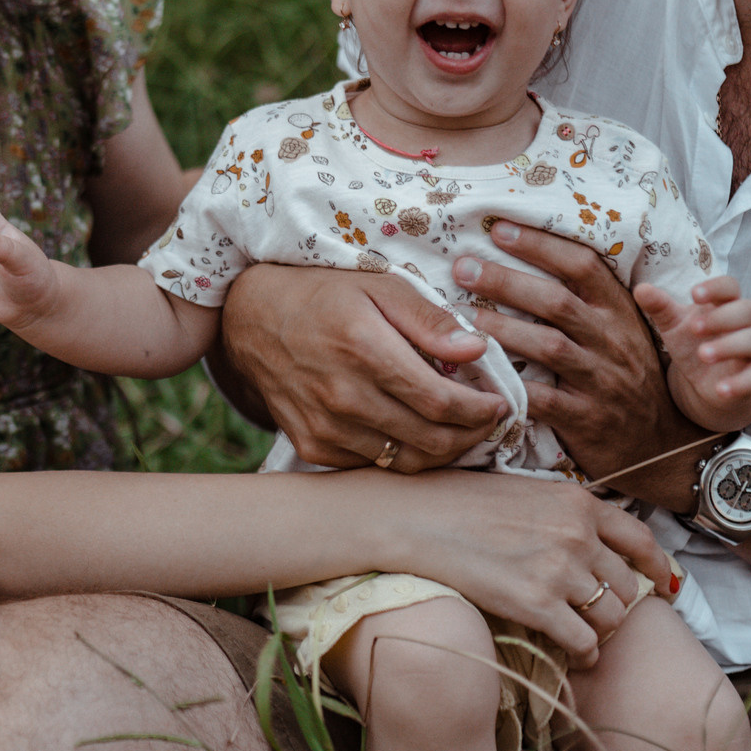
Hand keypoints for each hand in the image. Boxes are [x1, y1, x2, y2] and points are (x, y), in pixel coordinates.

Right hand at [214, 264, 511, 470]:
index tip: (499, 403)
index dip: (480, 409)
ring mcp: (325, 427)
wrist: (251, 319)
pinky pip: (373, 465)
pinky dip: (403, 455)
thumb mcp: (379, 285)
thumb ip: (430, 320)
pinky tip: (415, 433)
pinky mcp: (312, 445)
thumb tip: (477, 350)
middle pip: (430, 439)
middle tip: (489, 420)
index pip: (441, 401)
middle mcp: (343, 396)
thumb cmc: (324, 294)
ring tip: (460, 429)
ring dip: (443, 451)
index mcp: (364, 349)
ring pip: (405, 461)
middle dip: (472, 435)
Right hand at [376, 471, 664, 666]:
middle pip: (628, 587)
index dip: (658, 569)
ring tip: (584, 637)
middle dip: (618, 605)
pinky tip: (573, 655)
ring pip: (611, 618)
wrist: (417, 519)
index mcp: (579, 503)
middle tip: (600, 616)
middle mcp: (578, 535)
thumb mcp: (528, 492)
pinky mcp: (537, 605)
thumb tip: (593, 543)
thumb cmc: (462, 503)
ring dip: (601, 632)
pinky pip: (584, 642)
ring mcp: (559, 570)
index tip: (663, 585)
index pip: (641, 541)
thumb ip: (567, 515)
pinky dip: (584, 654)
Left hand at [452, 225, 706, 511]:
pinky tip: (477, 377)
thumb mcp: (624, 331)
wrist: (663, 444)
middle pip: (557, 301)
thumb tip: (534, 253)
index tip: (500, 229)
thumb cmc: (630, 378)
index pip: (583, 266)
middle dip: (506, 280)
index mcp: (620, 312)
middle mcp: (613, 341)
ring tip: (462, 315)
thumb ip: (589, 299)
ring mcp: (602, 381)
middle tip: (462, 267)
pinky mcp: (587, 420)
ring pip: (550, 346)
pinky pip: (543, 401)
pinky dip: (510, 388)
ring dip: (502, 328)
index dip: (542, 245)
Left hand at [636, 274, 750, 431]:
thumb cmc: (697, 342)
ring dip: (729, 346)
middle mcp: (746, 324)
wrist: (716, 380)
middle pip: (747, 309)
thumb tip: (640, 289)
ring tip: (703, 355)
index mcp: (725, 305)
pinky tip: (721, 389)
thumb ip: (660, 307)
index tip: (693, 294)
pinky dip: (740, 383)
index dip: (715, 287)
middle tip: (694, 328)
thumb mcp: (676, 325)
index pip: (730, 286)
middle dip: (722, 317)